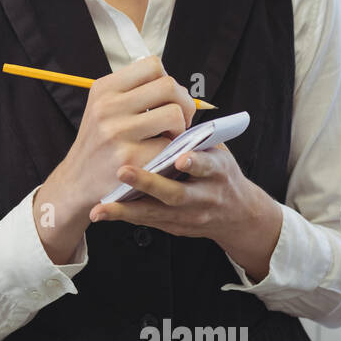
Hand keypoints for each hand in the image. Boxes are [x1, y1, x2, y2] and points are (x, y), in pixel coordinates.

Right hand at [32, 55, 195, 259]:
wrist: (76, 182)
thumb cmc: (98, 144)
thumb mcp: (102, 108)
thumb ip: (132, 92)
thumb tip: (176, 87)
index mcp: (103, 89)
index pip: (153, 65)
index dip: (168, 80)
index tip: (166, 99)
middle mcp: (107, 107)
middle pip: (169, 86)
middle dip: (184, 102)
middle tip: (180, 119)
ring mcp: (117, 133)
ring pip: (174, 114)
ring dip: (181, 127)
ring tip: (170, 137)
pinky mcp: (130, 159)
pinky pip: (169, 146)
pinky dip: (171, 151)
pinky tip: (160, 156)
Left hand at [90, 142, 282, 282]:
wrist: (238, 215)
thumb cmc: (221, 173)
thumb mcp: (220, 154)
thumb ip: (197, 140)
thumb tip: (164, 113)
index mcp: (219, 172)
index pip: (209, 166)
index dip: (196, 163)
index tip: (181, 157)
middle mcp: (205, 197)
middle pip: (176, 194)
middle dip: (150, 183)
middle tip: (123, 171)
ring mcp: (189, 216)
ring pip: (157, 213)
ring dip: (127, 209)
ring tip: (102, 207)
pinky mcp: (175, 227)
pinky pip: (147, 221)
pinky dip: (125, 215)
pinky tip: (102, 212)